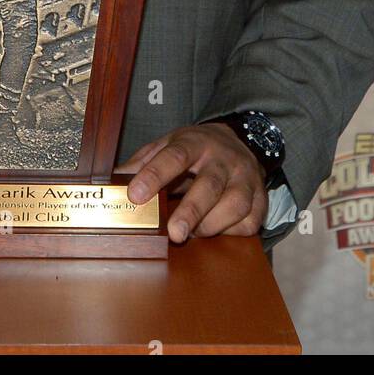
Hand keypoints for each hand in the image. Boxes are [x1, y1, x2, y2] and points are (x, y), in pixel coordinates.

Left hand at [113, 122, 268, 241]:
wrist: (241, 140)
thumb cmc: (196, 149)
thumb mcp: (167, 145)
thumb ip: (142, 162)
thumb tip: (112, 181)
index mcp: (195, 142)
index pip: (174, 156)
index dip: (154, 175)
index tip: (135, 195)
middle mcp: (223, 159)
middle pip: (210, 184)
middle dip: (191, 211)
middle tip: (174, 234)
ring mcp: (245, 178)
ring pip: (235, 204)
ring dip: (212, 224)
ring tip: (192, 234)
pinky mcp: (260, 199)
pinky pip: (250, 222)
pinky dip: (231, 232)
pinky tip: (216, 231)